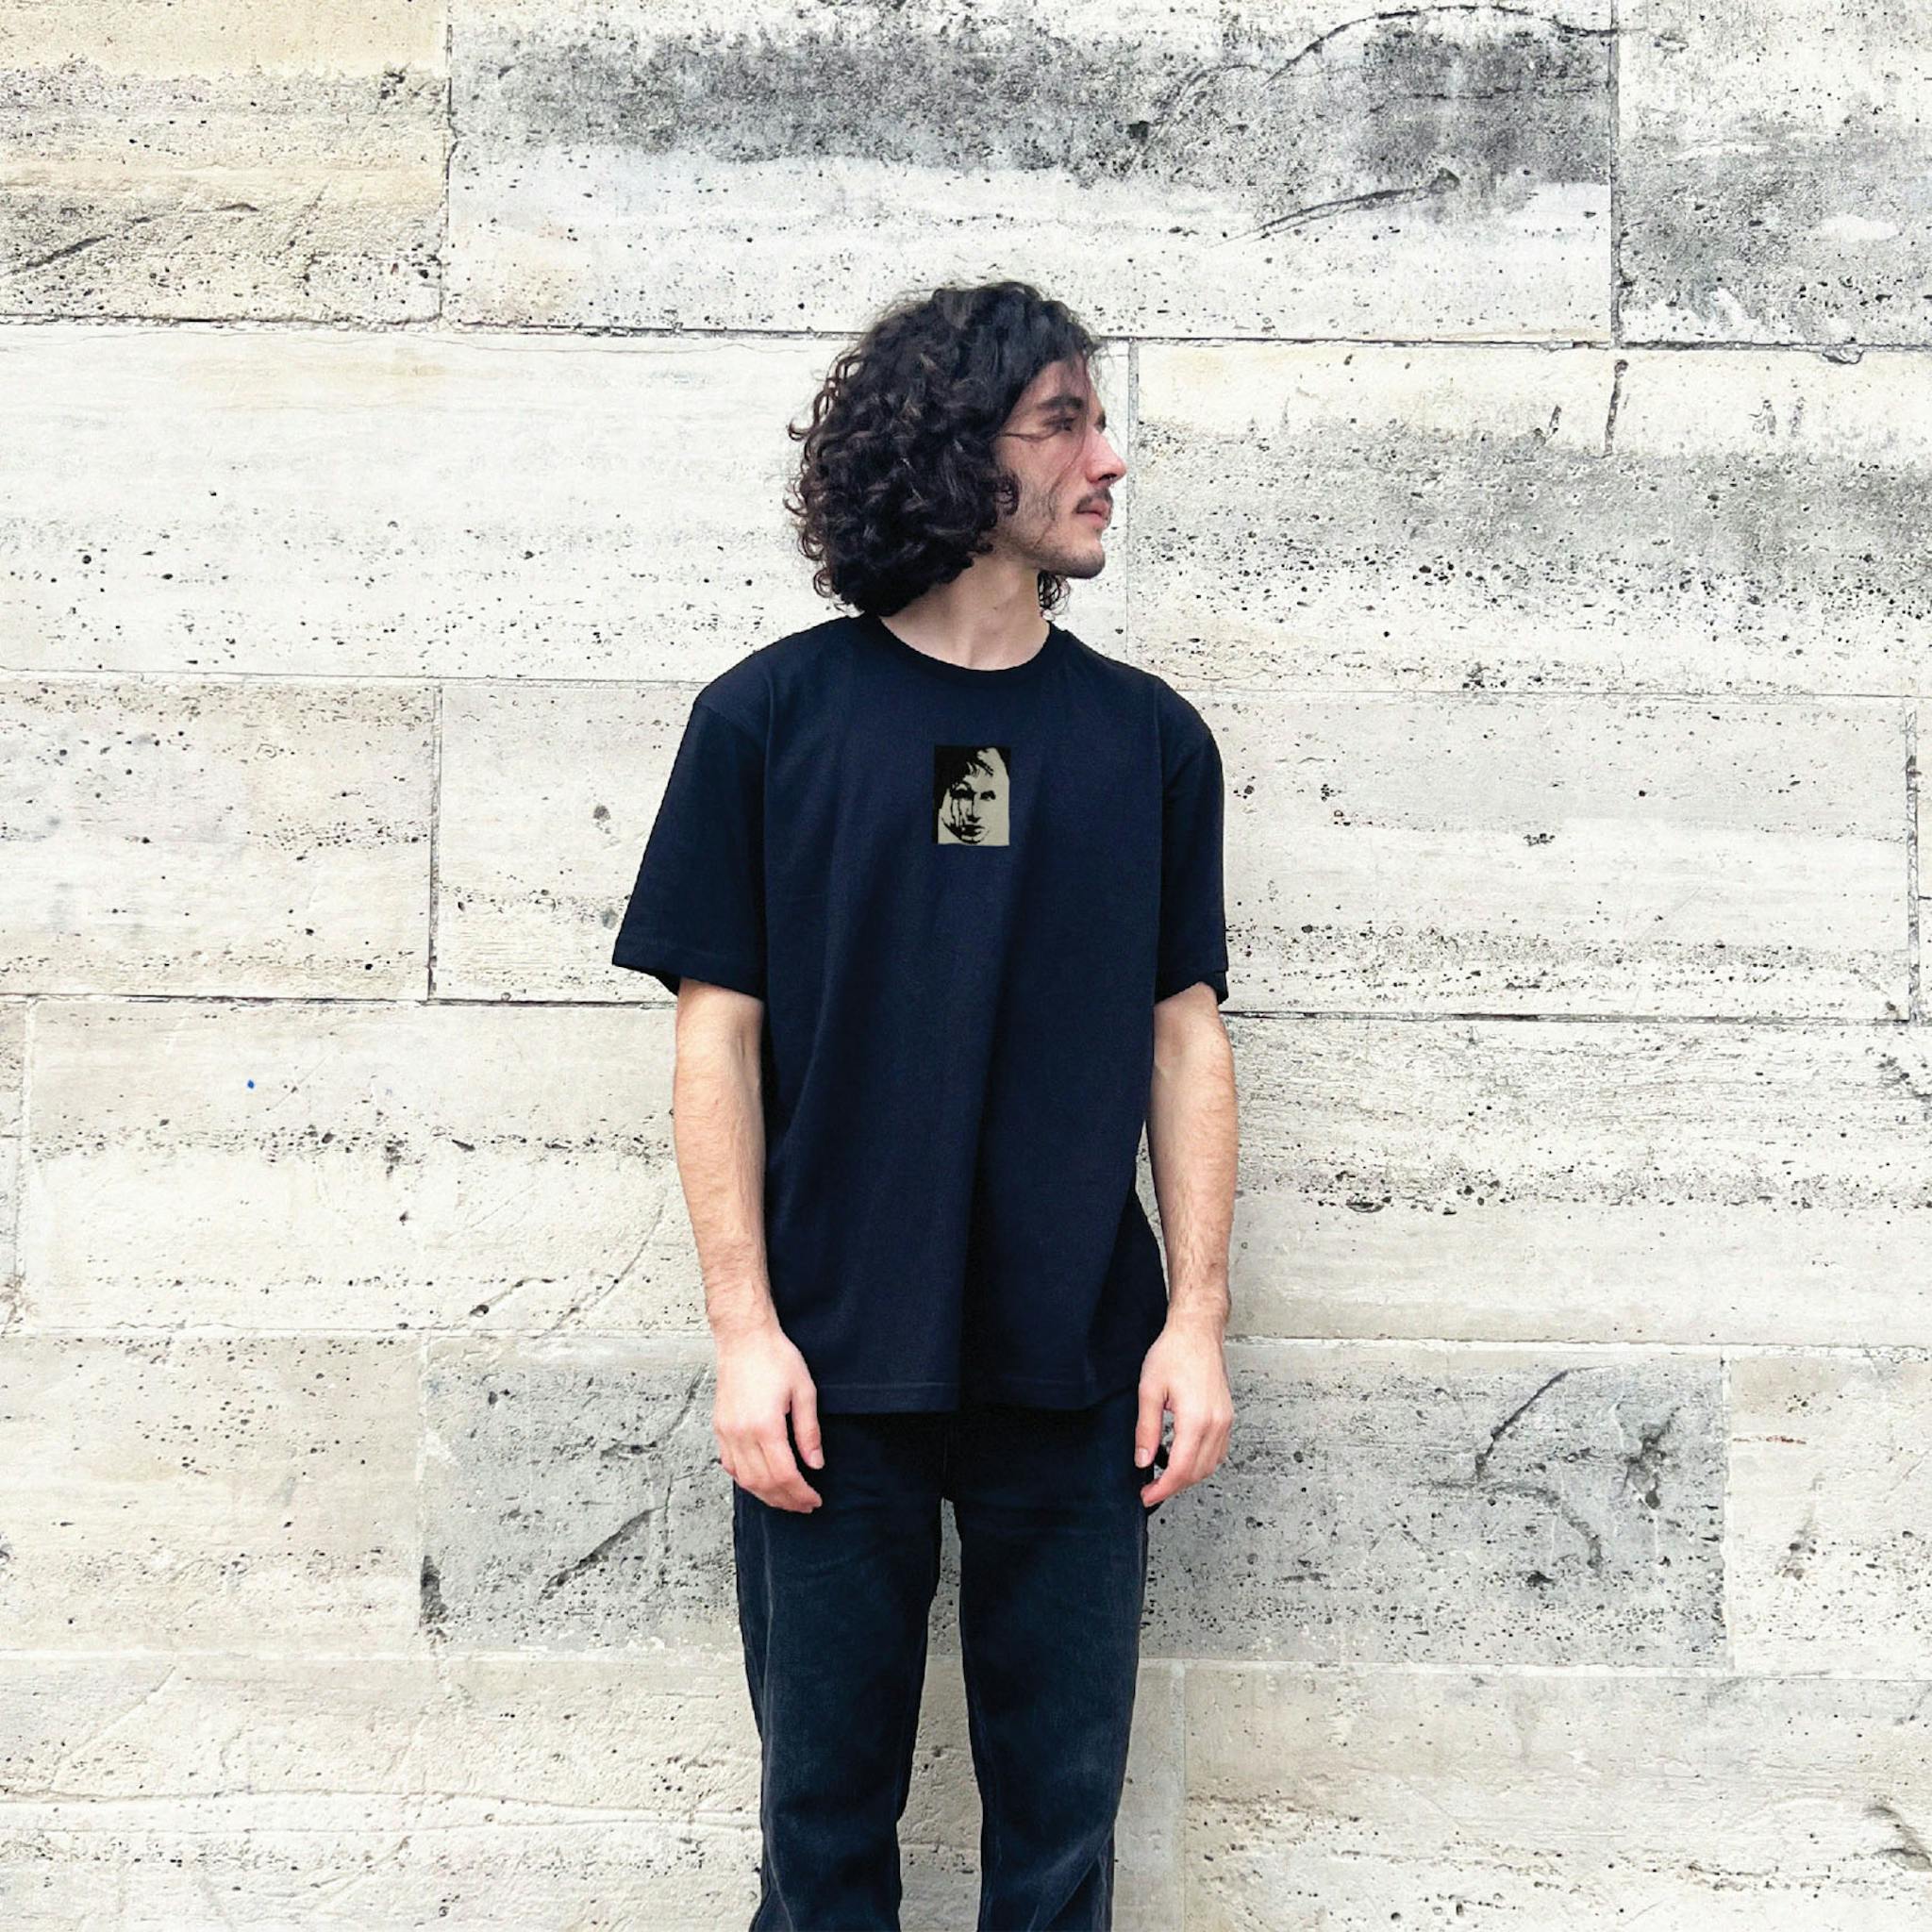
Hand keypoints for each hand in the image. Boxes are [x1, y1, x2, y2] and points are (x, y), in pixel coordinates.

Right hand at [714, 1322, 823, 1511]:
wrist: (744, 1337)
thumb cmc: (776, 1358)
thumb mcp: (804, 1391)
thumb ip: (809, 1432)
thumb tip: (816, 1464)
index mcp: (765, 1426)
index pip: (784, 1475)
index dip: (801, 1493)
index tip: (815, 1500)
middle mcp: (741, 1434)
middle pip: (763, 1483)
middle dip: (786, 1500)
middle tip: (805, 1506)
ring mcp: (726, 1432)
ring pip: (744, 1479)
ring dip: (766, 1495)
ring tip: (786, 1499)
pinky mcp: (719, 1428)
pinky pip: (730, 1465)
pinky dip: (746, 1480)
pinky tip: (761, 1482)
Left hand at [1135, 1318, 1232, 1508]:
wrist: (1197, 1332)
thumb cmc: (1174, 1353)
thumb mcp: (1149, 1390)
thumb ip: (1146, 1429)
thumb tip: (1143, 1460)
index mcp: (1196, 1420)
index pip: (1180, 1469)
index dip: (1162, 1488)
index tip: (1147, 1496)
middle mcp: (1216, 1424)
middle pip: (1197, 1472)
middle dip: (1174, 1486)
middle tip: (1151, 1490)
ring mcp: (1226, 1421)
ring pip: (1211, 1465)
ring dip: (1188, 1477)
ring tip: (1164, 1477)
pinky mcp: (1227, 1416)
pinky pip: (1218, 1451)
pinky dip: (1201, 1463)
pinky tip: (1184, 1459)